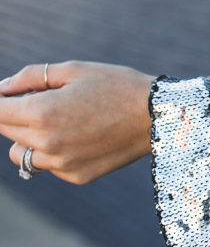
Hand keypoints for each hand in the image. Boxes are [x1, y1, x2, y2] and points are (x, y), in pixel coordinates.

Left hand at [0, 61, 154, 185]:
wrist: (158, 116)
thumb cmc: (117, 85)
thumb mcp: (73, 70)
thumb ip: (30, 77)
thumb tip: (2, 88)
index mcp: (42, 113)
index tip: (6, 96)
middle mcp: (46, 143)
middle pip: (5, 130)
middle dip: (13, 113)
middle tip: (41, 98)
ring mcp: (61, 164)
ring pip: (20, 153)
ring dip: (27, 137)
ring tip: (57, 121)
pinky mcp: (75, 176)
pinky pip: (47, 164)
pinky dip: (52, 151)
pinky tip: (79, 136)